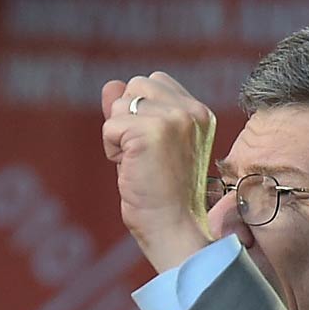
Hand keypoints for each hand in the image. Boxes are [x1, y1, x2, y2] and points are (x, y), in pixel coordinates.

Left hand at [100, 73, 215, 271]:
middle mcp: (191, 110)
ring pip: (120, 105)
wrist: (172, 227)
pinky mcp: (152, 132)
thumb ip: (132, 112)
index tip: (151, 148)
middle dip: (127, 119)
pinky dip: (111, 150)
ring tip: (139, 164)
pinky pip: (110, 126)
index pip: (155, 82)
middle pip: (136, 85)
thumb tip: (110, 85)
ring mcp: (174, 119)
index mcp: (198, 112)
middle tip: (143, 157)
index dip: (140, 112)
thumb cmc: (160, 194)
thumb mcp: (147, 145)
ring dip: (118, 136)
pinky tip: (131, 170)